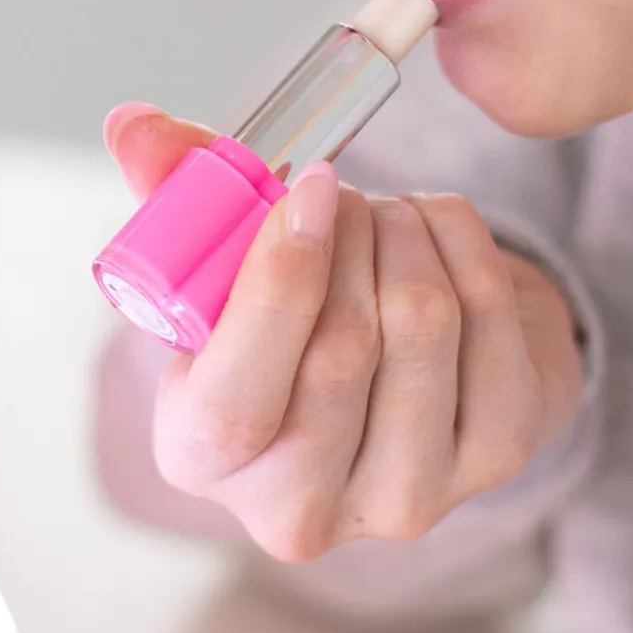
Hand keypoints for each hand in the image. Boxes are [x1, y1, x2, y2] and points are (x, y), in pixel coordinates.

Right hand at [102, 104, 585, 561]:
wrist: (388, 370)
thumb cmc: (284, 319)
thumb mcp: (212, 267)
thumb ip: (171, 193)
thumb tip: (132, 125)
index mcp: (203, 460)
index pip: (236, 400)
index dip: (277, 285)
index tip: (305, 191)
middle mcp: (301, 507)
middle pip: (342, 353)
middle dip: (348, 238)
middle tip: (336, 190)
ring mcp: (407, 495)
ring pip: (423, 326)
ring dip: (403, 233)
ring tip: (379, 214)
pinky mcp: (500, 457)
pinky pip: (492, 319)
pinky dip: (464, 241)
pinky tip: (433, 230)